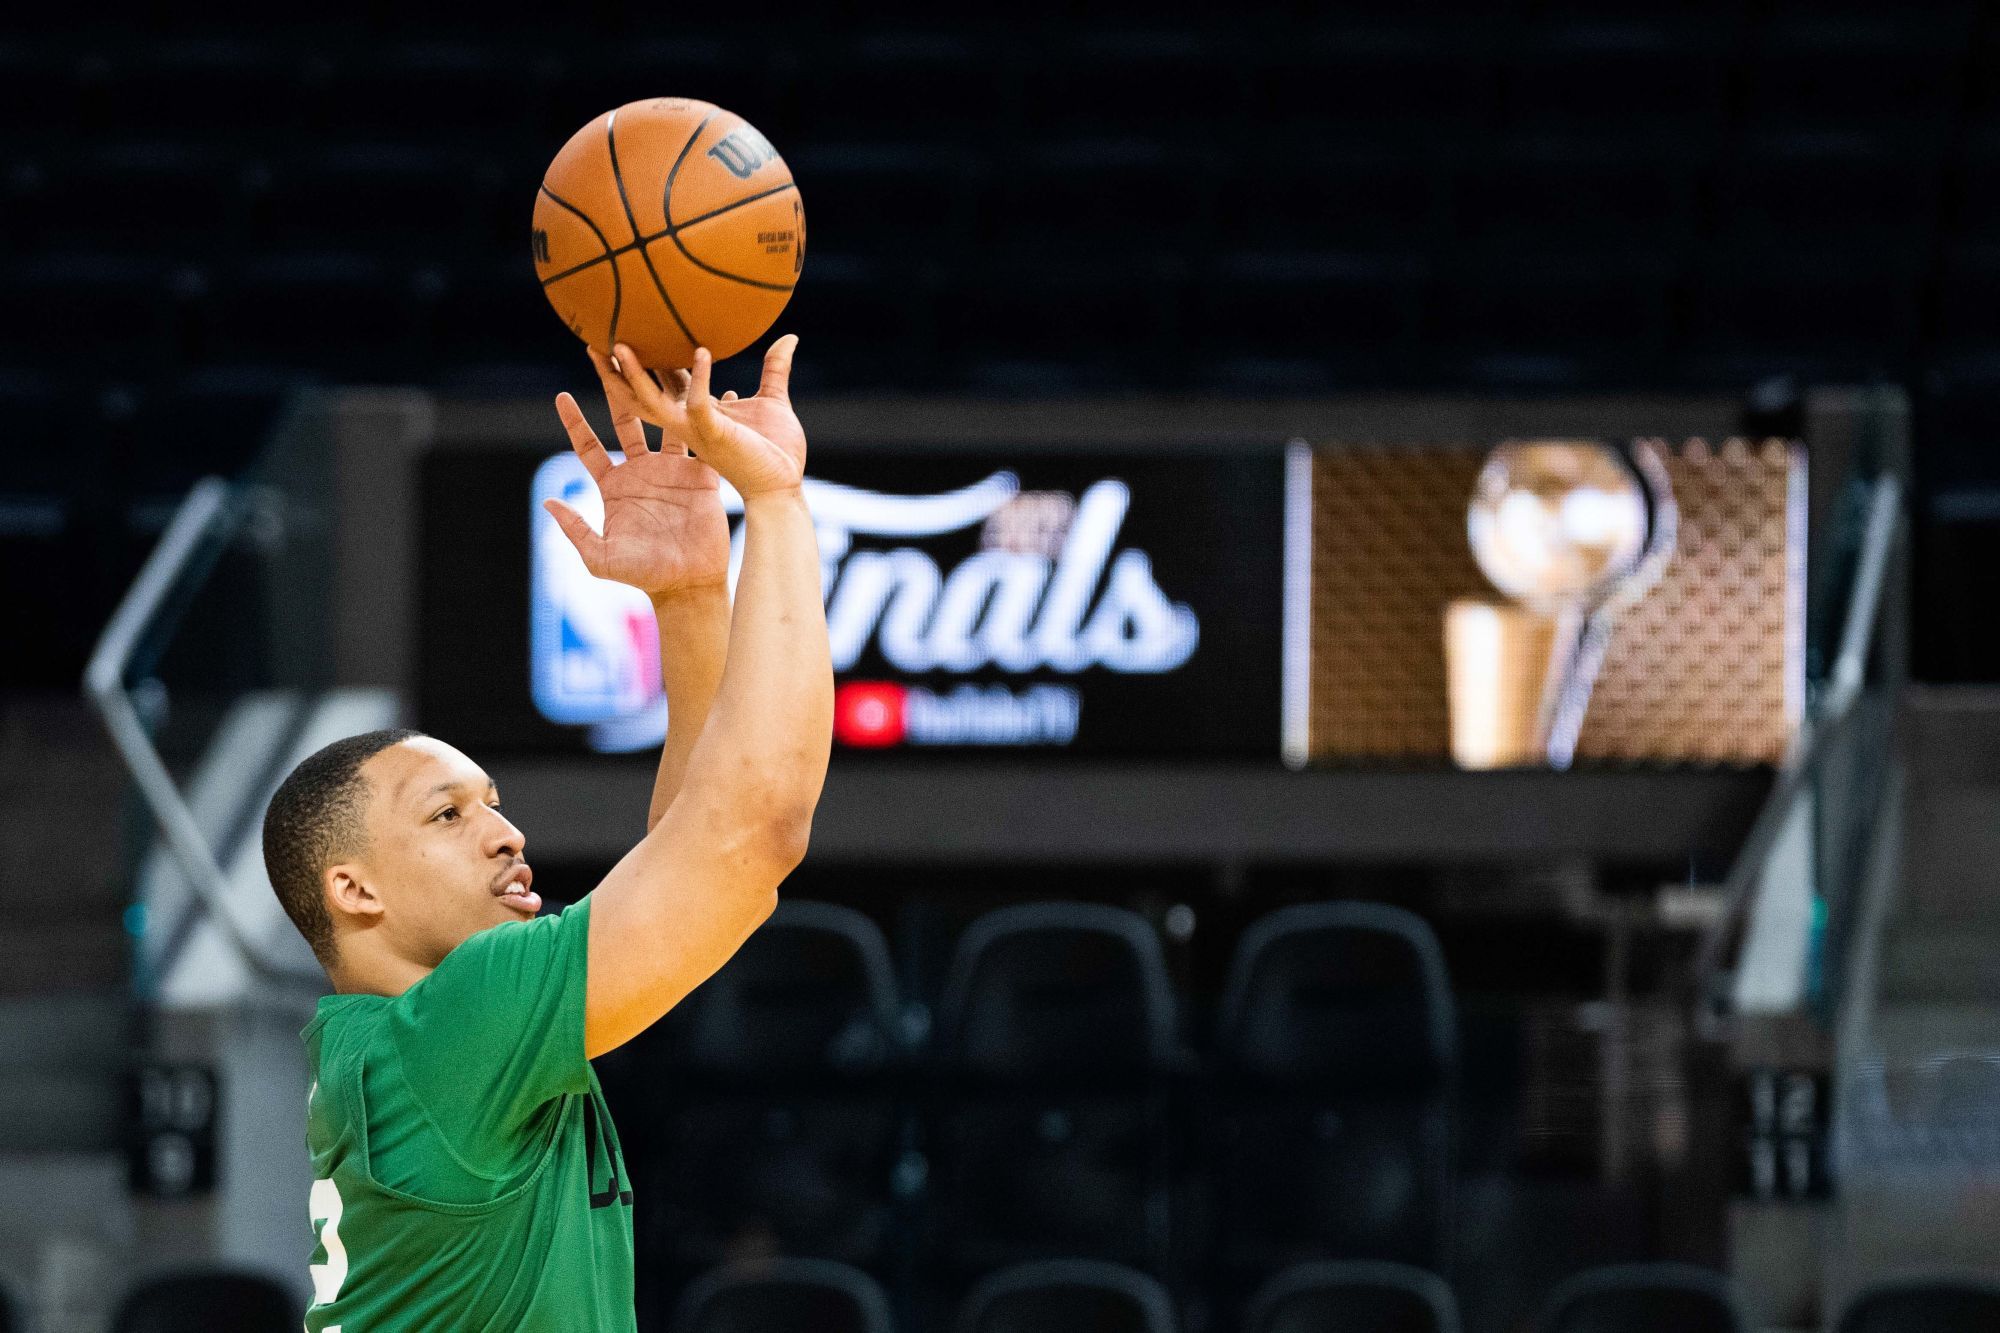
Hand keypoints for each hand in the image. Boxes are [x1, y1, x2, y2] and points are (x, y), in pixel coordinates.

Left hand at [542, 349, 731, 599]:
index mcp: (615, 486)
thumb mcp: (601, 558)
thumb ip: (576, 530)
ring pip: (664, 422)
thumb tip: (548, 502)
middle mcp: (642, 471)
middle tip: (608, 357)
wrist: (690, 584)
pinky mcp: (702, 476)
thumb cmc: (644, 576)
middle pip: (627, 421)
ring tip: (659, 359)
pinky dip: (706, 418)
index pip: (589, 446)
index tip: (562, 395)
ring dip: (662, 393)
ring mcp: (672, 471)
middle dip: (616, 389)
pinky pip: (702, 441)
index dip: (575, 421)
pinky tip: (711, 391)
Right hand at [609, 335, 805, 496]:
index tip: (629, 332)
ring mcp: (695, 432)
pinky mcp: (714, 435)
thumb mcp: (772, 401)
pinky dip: (700, 378)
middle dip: (614, 373)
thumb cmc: (777, 451)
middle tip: (597, 340)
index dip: (642, 362)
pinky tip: (702, 352)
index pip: (659, 385)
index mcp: (694, 416)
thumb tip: (788, 337)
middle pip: (637, 397)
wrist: (785, 486)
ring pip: (651, 403)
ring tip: (619, 346)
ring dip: (634, 376)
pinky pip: (699, 404)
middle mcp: (686, 425)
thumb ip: (774, 369)